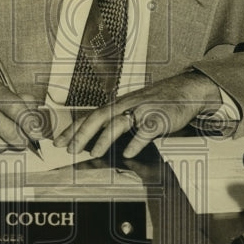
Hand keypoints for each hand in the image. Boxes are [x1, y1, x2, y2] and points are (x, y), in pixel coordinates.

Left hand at [54, 71, 221, 158]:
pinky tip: (129, 152)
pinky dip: (137, 142)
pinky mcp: (160, 118)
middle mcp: (127, 105)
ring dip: (104, 138)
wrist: (185, 90)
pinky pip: (146, 130)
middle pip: (99, 117)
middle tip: (70, 150)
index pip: (89, 116)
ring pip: (119, 122)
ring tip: (94, 153)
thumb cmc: (156, 102)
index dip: (73, 129)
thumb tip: (92, 139)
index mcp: (118, 105)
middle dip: (82, 134)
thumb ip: (114, 122)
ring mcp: (143, 110)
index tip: (58, 142)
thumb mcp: (131, 109)